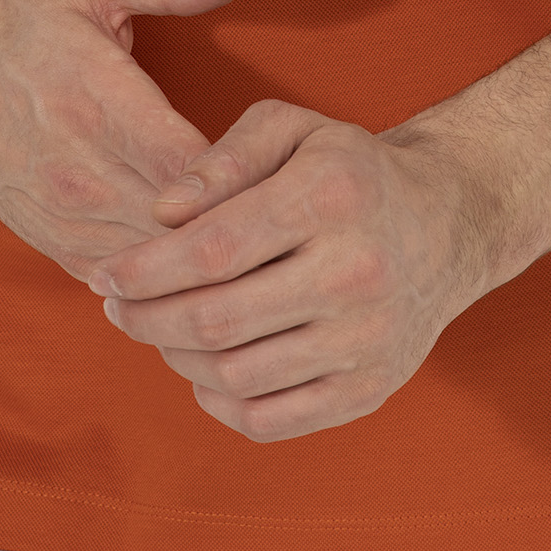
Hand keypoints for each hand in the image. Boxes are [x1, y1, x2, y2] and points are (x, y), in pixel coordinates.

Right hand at [0, 0, 265, 279]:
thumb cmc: (18, 18)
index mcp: (100, 104)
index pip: (198, 170)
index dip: (251, 176)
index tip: (286, 160)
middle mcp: (83, 176)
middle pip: (188, 232)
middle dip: (247, 226)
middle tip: (296, 209)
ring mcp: (69, 221)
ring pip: (163, 271)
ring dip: (214, 262)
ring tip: (267, 240)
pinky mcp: (60, 248)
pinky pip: (133, 288)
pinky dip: (175, 283)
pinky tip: (214, 263)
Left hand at [86, 101, 507, 442]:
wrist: (447, 223)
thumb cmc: (348, 171)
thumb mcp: (293, 130)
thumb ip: (222, 158)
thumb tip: (161, 213)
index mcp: (332, 197)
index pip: (213, 249)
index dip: (144, 269)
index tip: (103, 274)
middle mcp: (356, 272)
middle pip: (218, 319)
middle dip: (146, 317)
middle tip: (116, 307)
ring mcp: (367, 341)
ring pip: (236, 375)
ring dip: (175, 358)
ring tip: (159, 329)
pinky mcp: (370, 390)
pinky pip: (269, 420)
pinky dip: (217, 401)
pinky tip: (202, 368)